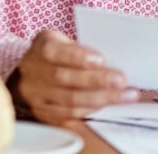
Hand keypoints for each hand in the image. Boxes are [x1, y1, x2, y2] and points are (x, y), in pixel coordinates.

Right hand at [12, 30, 138, 123]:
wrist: (34, 71)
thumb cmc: (60, 51)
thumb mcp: (66, 40)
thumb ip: (84, 48)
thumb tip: (116, 57)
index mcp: (41, 47)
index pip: (54, 52)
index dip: (77, 57)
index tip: (101, 59)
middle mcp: (34, 72)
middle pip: (64, 79)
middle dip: (96, 81)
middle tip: (121, 81)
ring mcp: (36, 95)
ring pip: (68, 101)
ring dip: (100, 99)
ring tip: (124, 96)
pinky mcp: (43, 112)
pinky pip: (68, 117)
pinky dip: (90, 112)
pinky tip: (107, 107)